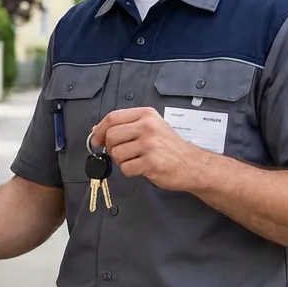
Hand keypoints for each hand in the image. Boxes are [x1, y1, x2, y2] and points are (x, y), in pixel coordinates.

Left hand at [91, 107, 210, 191]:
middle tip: (121, 152)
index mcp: (146, 115)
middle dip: (111, 148)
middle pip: (112, 136)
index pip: (112, 117)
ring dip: (122, 161)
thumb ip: (127, 125)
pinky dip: (130, 171)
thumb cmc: (170, 146)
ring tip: (136, 160)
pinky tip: (142, 167)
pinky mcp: (151, 163)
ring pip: (117, 154)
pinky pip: (126, 169)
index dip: (99, 130)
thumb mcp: (152, 126)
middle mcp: (148, 127)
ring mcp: (150, 145)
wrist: (192, 164)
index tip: (96, 139)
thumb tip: (97, 130)